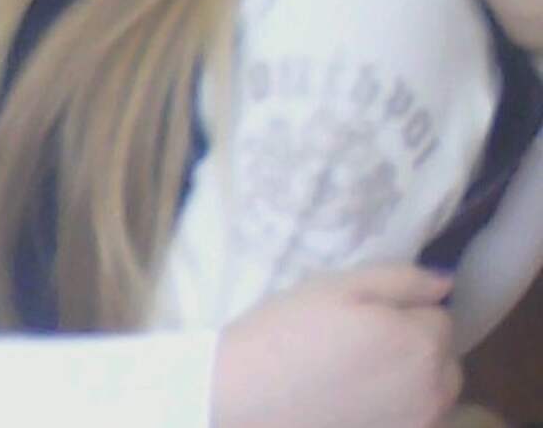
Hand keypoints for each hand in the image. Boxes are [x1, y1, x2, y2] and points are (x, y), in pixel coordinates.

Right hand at [214, 265, 459, 427]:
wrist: (248, 395)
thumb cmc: (291, 330)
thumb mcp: (339, 286)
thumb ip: (401, 279)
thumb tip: (446, 283)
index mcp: (420, 343)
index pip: (440, 315)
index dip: (405, 307)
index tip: (368, 310)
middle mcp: (433, 391)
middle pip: (445, 358)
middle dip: (417, 344)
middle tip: (365, 338)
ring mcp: (417, 424)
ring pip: (434, 392)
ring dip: (413, 377)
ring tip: (360, 369)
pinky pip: (414, 417)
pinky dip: (397, 406)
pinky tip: (355, 397)